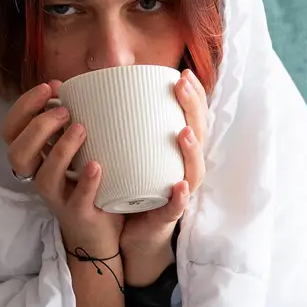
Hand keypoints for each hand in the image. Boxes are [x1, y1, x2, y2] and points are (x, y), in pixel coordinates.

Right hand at [1, 81, 121, 260]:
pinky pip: (78, 199)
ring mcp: (58, 197)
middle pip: (17, 153)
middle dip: (37, 127)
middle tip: (65, 111)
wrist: (102, 230)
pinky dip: (86, 181)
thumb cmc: (87, 180)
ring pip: (44, 177)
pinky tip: (95, 165)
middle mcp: (39, 177)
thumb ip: (71, 121)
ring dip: (59, 149)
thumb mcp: (75, 147)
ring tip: (81, 129)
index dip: (23, 107)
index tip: (50, 87)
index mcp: (34, 158)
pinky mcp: (79, 214)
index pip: (10, 130)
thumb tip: (83, 84)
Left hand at [121, 68, 208, 285]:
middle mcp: (185, 168)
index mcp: (178, 151)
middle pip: (199, 135)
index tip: (183, 73)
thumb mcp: (131, 153)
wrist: (131, 233)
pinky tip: (179, 186)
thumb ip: (125, 126)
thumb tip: (107, 87)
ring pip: (194, 169)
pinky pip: (176, 206)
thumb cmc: (132, 187)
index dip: (193, 96)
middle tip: (182, 87)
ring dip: (192, 150)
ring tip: (184, 133)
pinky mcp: (167, 215)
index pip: (193, 118)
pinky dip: (179, 196)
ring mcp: (180, 191)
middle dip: (193, 109)